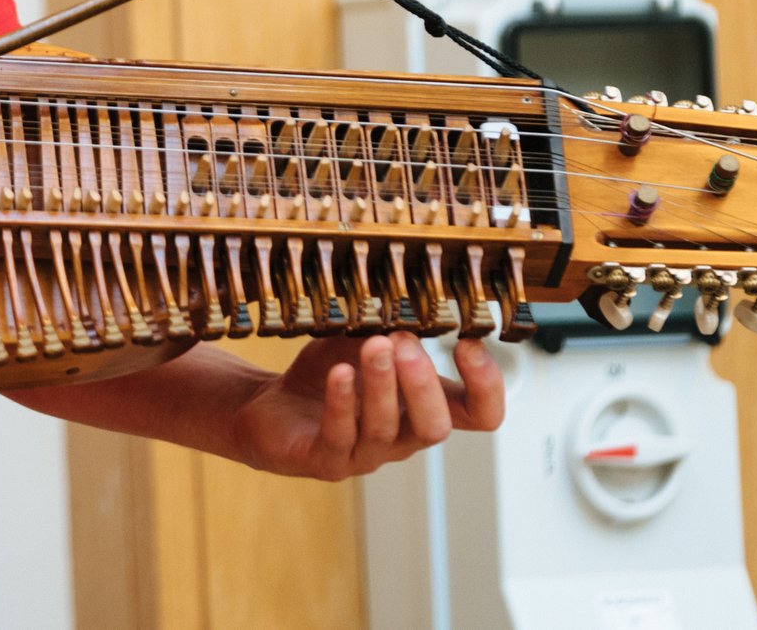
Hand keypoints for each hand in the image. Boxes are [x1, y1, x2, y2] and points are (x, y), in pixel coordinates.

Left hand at [228, 334, 503, 480]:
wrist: (271, 405)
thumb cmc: (329, 374)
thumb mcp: (361, 340)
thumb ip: (389, 327)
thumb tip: (410, 298)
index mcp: (423, 408)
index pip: (479, 414)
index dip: (486, 387)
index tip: (467, 342)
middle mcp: (402, 436)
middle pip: (436, 427)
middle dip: (424, 383)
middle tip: (405, 342)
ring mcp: (365, 453)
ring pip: (386, 429)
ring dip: (382, 384)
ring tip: (373, 344)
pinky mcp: (325, 460)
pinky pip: (340, 438)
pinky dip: (342, 403)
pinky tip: (339, 372)